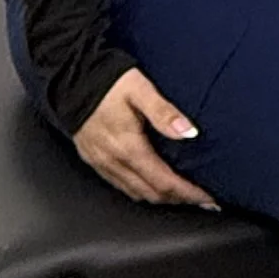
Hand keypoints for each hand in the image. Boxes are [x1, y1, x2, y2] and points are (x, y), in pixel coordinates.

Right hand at [74, 68, 218, 207]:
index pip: (164, 182)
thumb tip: (189, 132)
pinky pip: (120, 186)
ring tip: (182, 195)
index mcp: (129, 148)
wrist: (69, 77)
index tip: (208, 198)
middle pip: (152, 193)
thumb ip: (164, 112)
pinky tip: (151, 185)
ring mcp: (102, 163)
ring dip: (161, 198)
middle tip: (202, 200)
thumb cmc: (106, 81)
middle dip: (179, 200)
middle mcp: (114, 161)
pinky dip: (141, 191)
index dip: (188, 193)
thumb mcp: (140, 89)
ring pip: (136, 193)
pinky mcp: (94, 160)